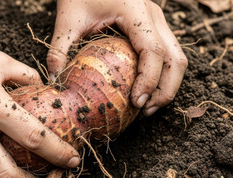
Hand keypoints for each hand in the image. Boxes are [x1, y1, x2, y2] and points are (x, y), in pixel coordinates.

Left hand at [47, 0, 187, 116]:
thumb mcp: (67, 18)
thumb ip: (59, 49)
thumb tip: (54, 82)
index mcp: (135, 11)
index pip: (153, 51)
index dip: (149, 80)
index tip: (136, 103)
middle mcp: (153, 15)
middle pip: (175, 58)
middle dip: (165, 90)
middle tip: (144, 112)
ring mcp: (157, 20)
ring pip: (177, 57)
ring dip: (168, 85)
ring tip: (147, 107)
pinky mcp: (154, 26)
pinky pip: (168, 54)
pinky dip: (162, 75)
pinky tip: (145, 91)